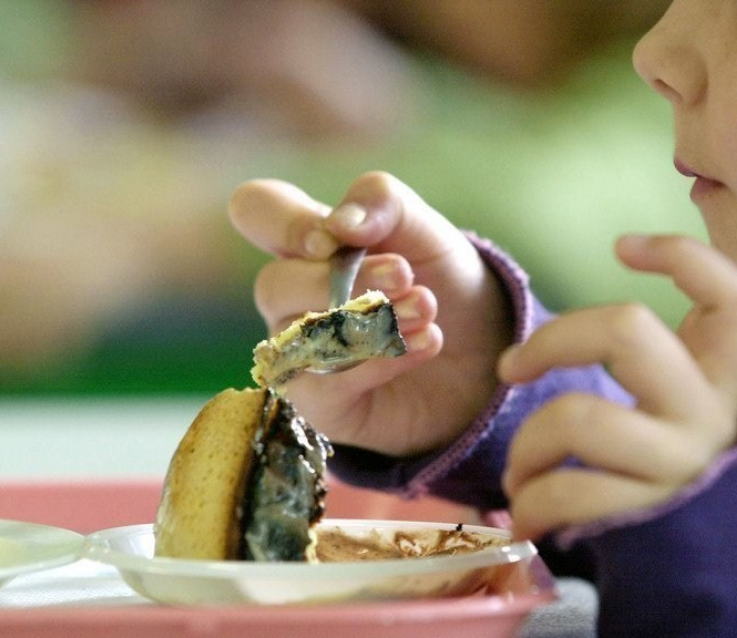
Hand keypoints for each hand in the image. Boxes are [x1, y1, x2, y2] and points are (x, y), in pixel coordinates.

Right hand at [228, 172, 512, 456]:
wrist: (481, 351)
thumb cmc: (439, 279)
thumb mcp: (425, 230)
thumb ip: (383, 204)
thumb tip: (342, 224)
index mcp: (305, 242)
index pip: (255, 211)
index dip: (287, 221)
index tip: (340, 237)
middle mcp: (289, 299)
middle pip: (272, 284)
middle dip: (343, 279)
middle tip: (405, 275)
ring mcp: (299, 353)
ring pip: (301, 337)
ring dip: (370, 320)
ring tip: (427, 308)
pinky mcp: (321, 402)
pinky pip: (329, 384)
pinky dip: (381, 360)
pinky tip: (426, 342)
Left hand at [499, 235, 736, 539]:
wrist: (683, 551)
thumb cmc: (652, 456)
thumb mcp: (664, 398)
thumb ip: (633, 357)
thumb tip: (523, 353)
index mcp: (716, 372)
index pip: (733, 297)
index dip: (685, 257)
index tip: (622, 247)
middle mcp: (707, 411)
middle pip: (628, 329)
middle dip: (551, 340)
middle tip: (511, 369)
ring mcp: (676, 462)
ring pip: (578, 416)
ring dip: (526, 445)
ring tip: (517, 472)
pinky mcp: (643, 510)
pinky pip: (565, 492)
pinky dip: (528, 500)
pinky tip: (521, 509)